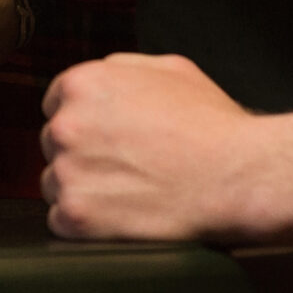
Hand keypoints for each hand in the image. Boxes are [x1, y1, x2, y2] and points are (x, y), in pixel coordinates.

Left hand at [40, 54, 256, 241]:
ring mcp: (69, 171)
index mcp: (83, 84)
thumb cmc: (212, 124)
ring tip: (126, 193)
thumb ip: (122, 67)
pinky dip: (85, 224)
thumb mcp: (170, 69)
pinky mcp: (77, 215)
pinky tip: (120, 216)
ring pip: (55, 182)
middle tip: (123, 168)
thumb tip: (102, 74)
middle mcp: (67, 124)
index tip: (106, 139)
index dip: (84, 123)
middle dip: (82, 155)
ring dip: (82, 190)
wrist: (237, 175)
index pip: (56, 104)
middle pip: (54, 144)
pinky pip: (61, 220)